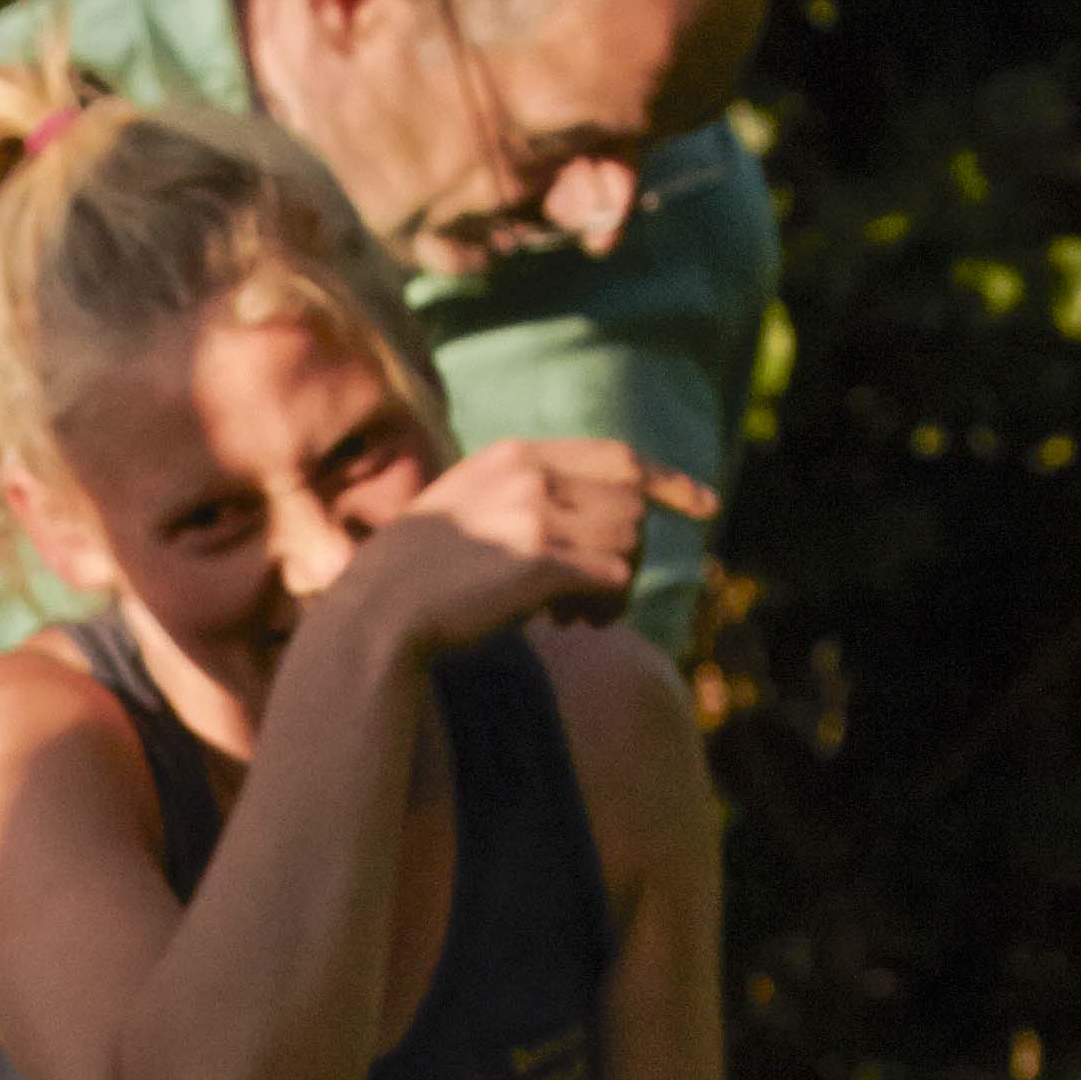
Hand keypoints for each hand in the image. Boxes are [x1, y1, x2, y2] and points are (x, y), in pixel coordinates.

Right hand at [329, 440, 718, 657]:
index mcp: (515, 455)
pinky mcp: (538, 559)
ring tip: (583, 619)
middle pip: (631, 503)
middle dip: (631, 554)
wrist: (375, 613)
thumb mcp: (469, 515)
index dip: (669, 482)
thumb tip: (600, 539)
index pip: (618, 456)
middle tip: (599, 603)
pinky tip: (573, 624)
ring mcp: (535, 511)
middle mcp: (530, 473)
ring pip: (629, 540)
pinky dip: (608, 604)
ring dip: (621, 586)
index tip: (705, 505)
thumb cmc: (415, 580)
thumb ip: (525, 503)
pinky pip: (612, 576)